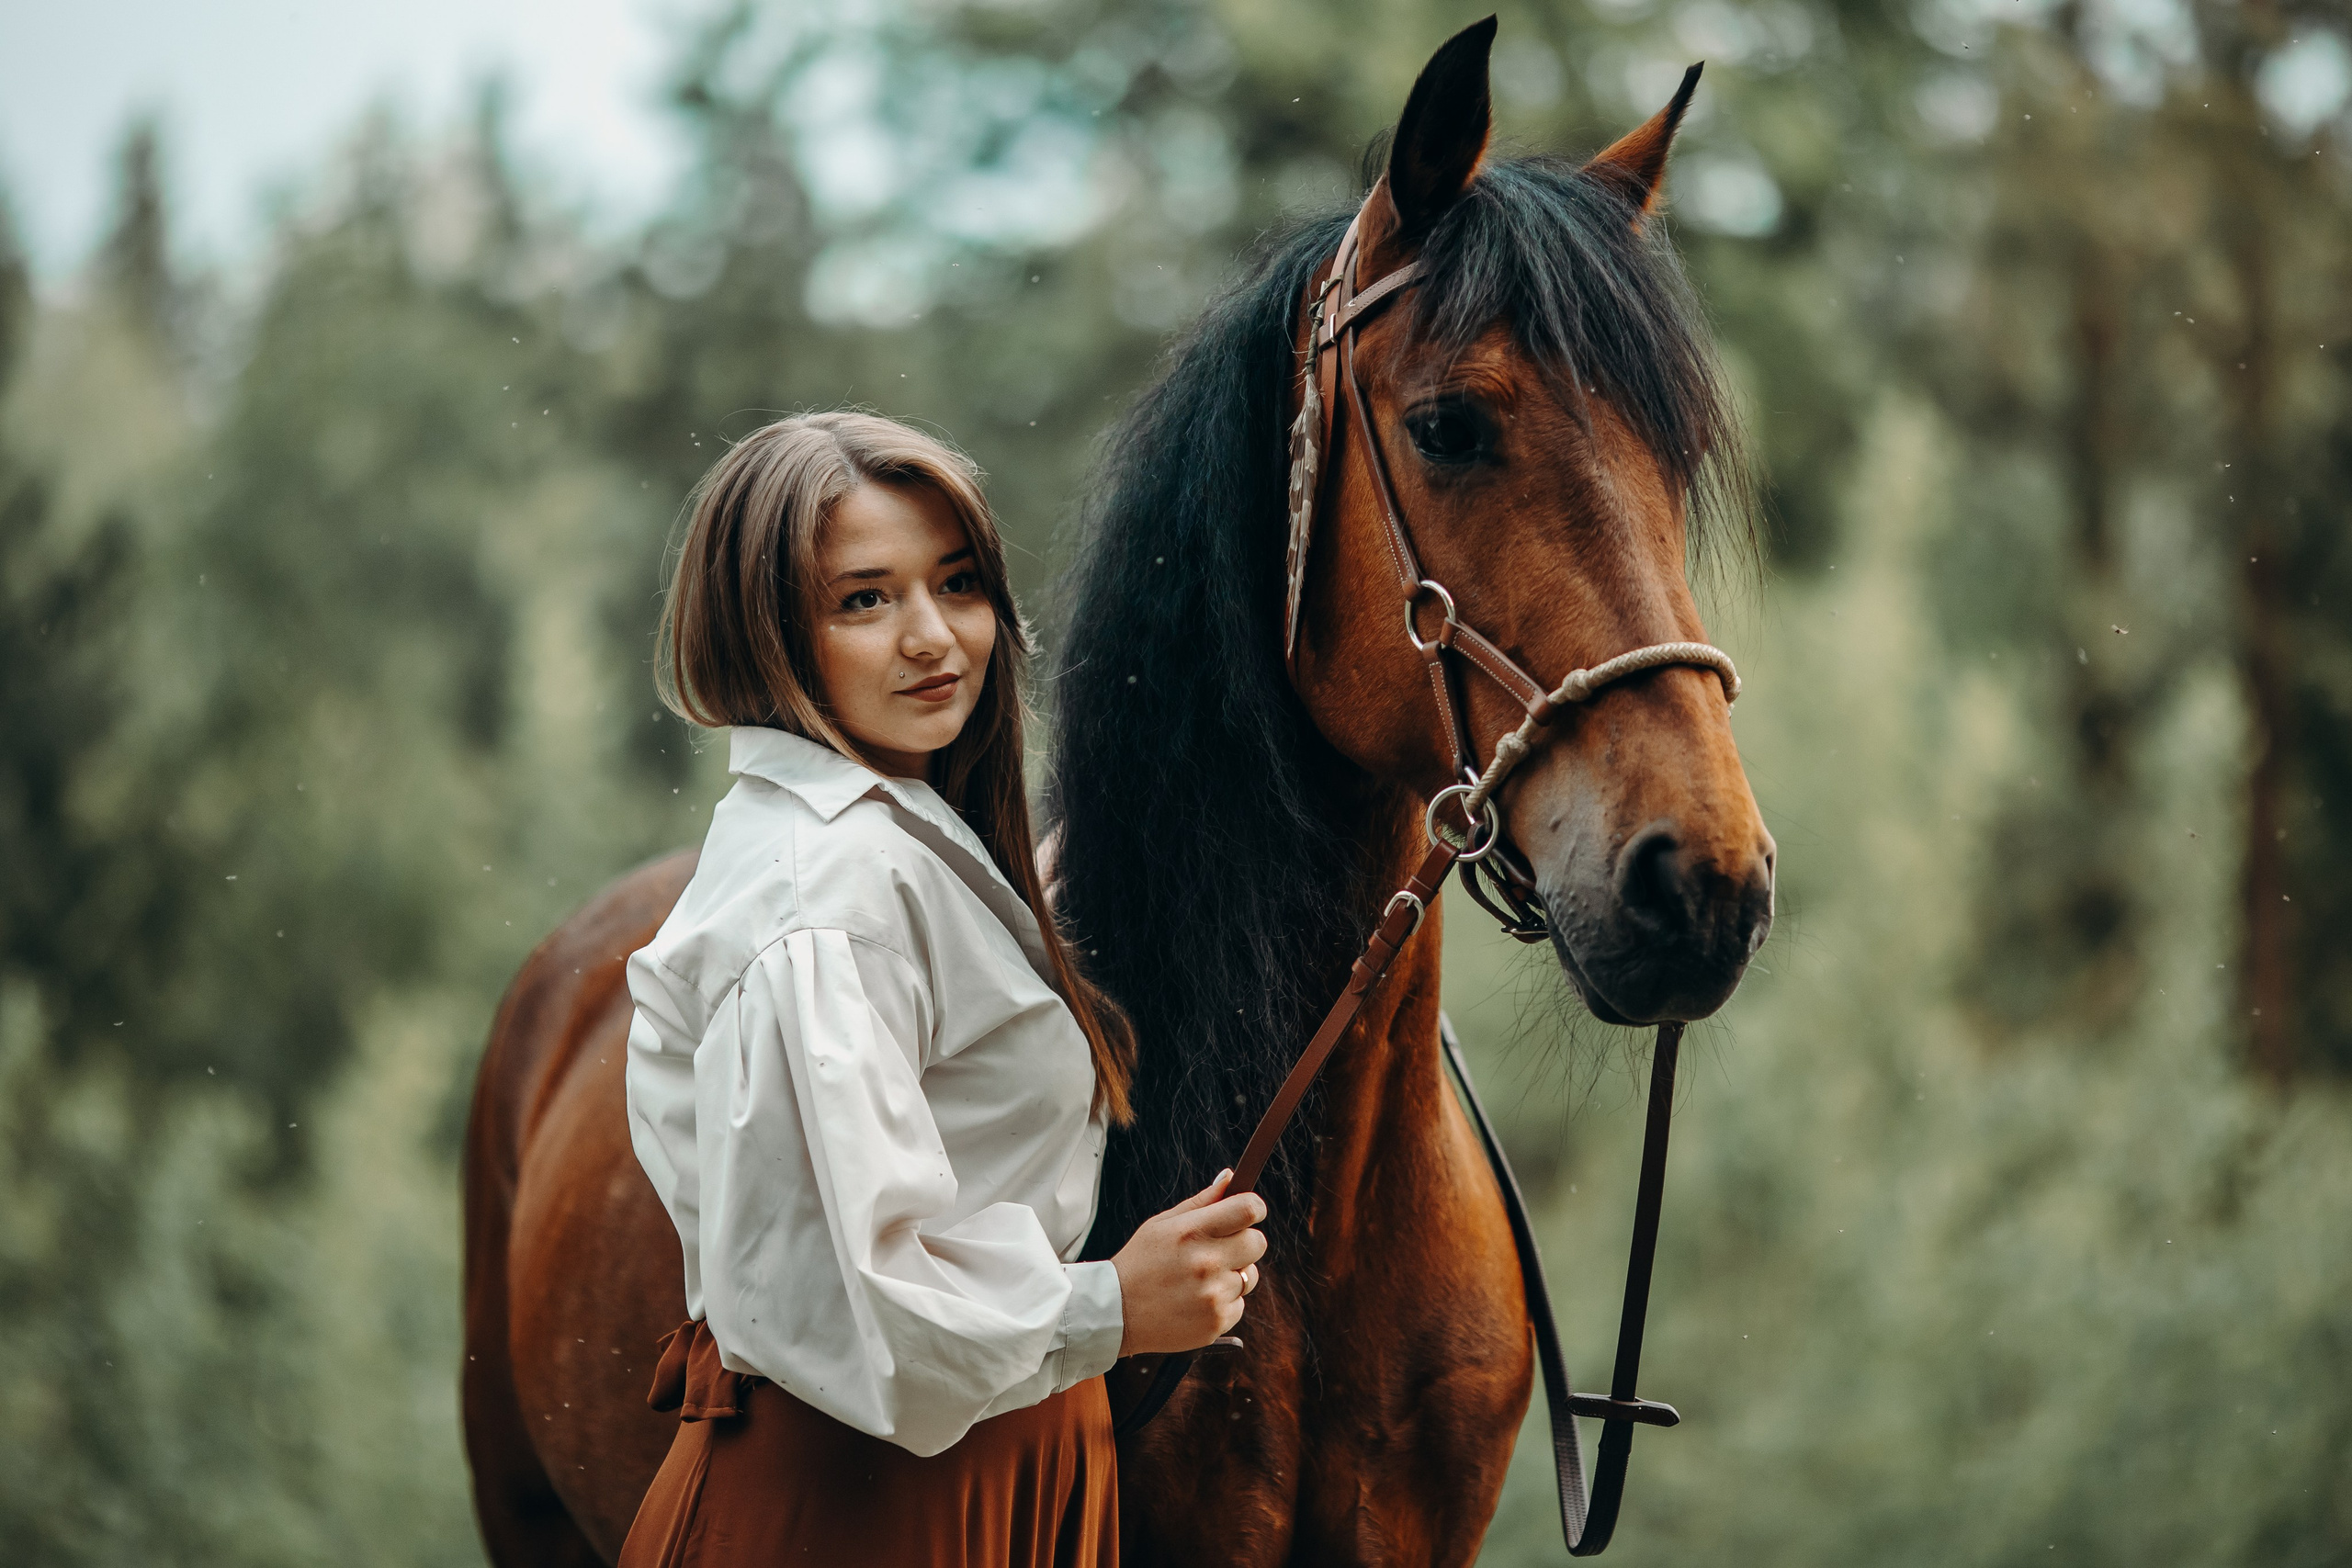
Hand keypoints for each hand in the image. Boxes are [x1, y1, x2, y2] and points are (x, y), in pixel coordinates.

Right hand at [1111, 1170, 1267, 1356]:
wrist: (1117, 1313)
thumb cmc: (1140, 1262)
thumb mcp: (1161, 1224)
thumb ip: (1201, 1202)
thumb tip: (1231, 1177)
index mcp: (1191, 1232)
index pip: (1248, 1209)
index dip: (1254, 1207)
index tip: (1250, 1212)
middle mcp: (1206, 1262)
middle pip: (1257, 1242)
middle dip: (1245, 1242)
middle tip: (1221, 1248)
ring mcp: (1213, 1295)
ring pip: (1250, 1276)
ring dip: (1233, 1275)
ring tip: (1201, 1279)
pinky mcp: (1217, 1322)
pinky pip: (1239, 1304)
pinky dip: (1224, 1302)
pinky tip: (1196, 1301)